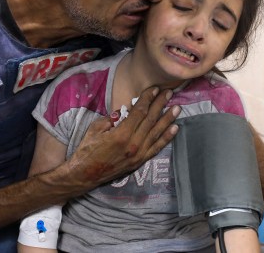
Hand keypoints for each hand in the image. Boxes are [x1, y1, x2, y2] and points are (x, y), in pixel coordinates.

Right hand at [64, 87, 179, 186]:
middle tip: (170, 93)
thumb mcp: (95, 128)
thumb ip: (112, 118)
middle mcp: (133, 144)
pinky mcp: (140, 162)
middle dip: (161, 104)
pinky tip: (175, 129)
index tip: (154, 89)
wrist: (85, 174)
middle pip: (151, 120)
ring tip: (177, 108)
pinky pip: (156, 148)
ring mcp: (138, 154)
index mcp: (121, 134)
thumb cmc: (87, 149)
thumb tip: (126, 110)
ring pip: (157, 133)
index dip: (148, 99)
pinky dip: (166, 138)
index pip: (139, 112)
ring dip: (168, 119)